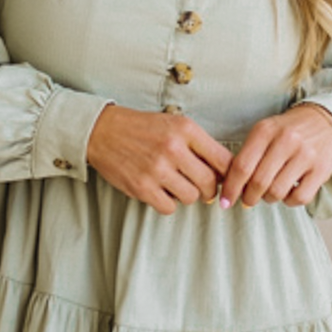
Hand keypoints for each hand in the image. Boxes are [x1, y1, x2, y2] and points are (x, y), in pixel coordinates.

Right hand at [86, 105, 230, 213]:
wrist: (103, 131)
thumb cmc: (142, 129)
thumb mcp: (174, 124)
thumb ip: (199, 145)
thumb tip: (223, 174)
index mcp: (186, 130)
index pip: (223, 160)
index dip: (228, 175)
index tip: (223, 179)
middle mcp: (173, 148)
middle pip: (209, 183)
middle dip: (210, 190)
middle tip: (203, 189)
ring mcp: (157, 169)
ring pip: (191, 197)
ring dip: (187, 195)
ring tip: (177, 186)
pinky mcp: (142, 187)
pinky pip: (169, 207)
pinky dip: (168, 203)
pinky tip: (161, 191)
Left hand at [221, 103, 331, 208]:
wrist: (322, 120)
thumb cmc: (285, 132)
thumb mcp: (263, 133)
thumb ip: (246, 157)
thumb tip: (231, 190)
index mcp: (266, 130)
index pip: (242, 166)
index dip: (231, 189)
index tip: (225, 201)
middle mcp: (287, 140)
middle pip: (259, 182)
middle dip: (249, 197)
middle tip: (248, 200)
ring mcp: (306, 155)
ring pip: (277, 192)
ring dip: (269, 198)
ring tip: (269, 192)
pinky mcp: (321, 169)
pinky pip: (299, 198)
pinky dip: (289, 201)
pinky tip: (288, 192)